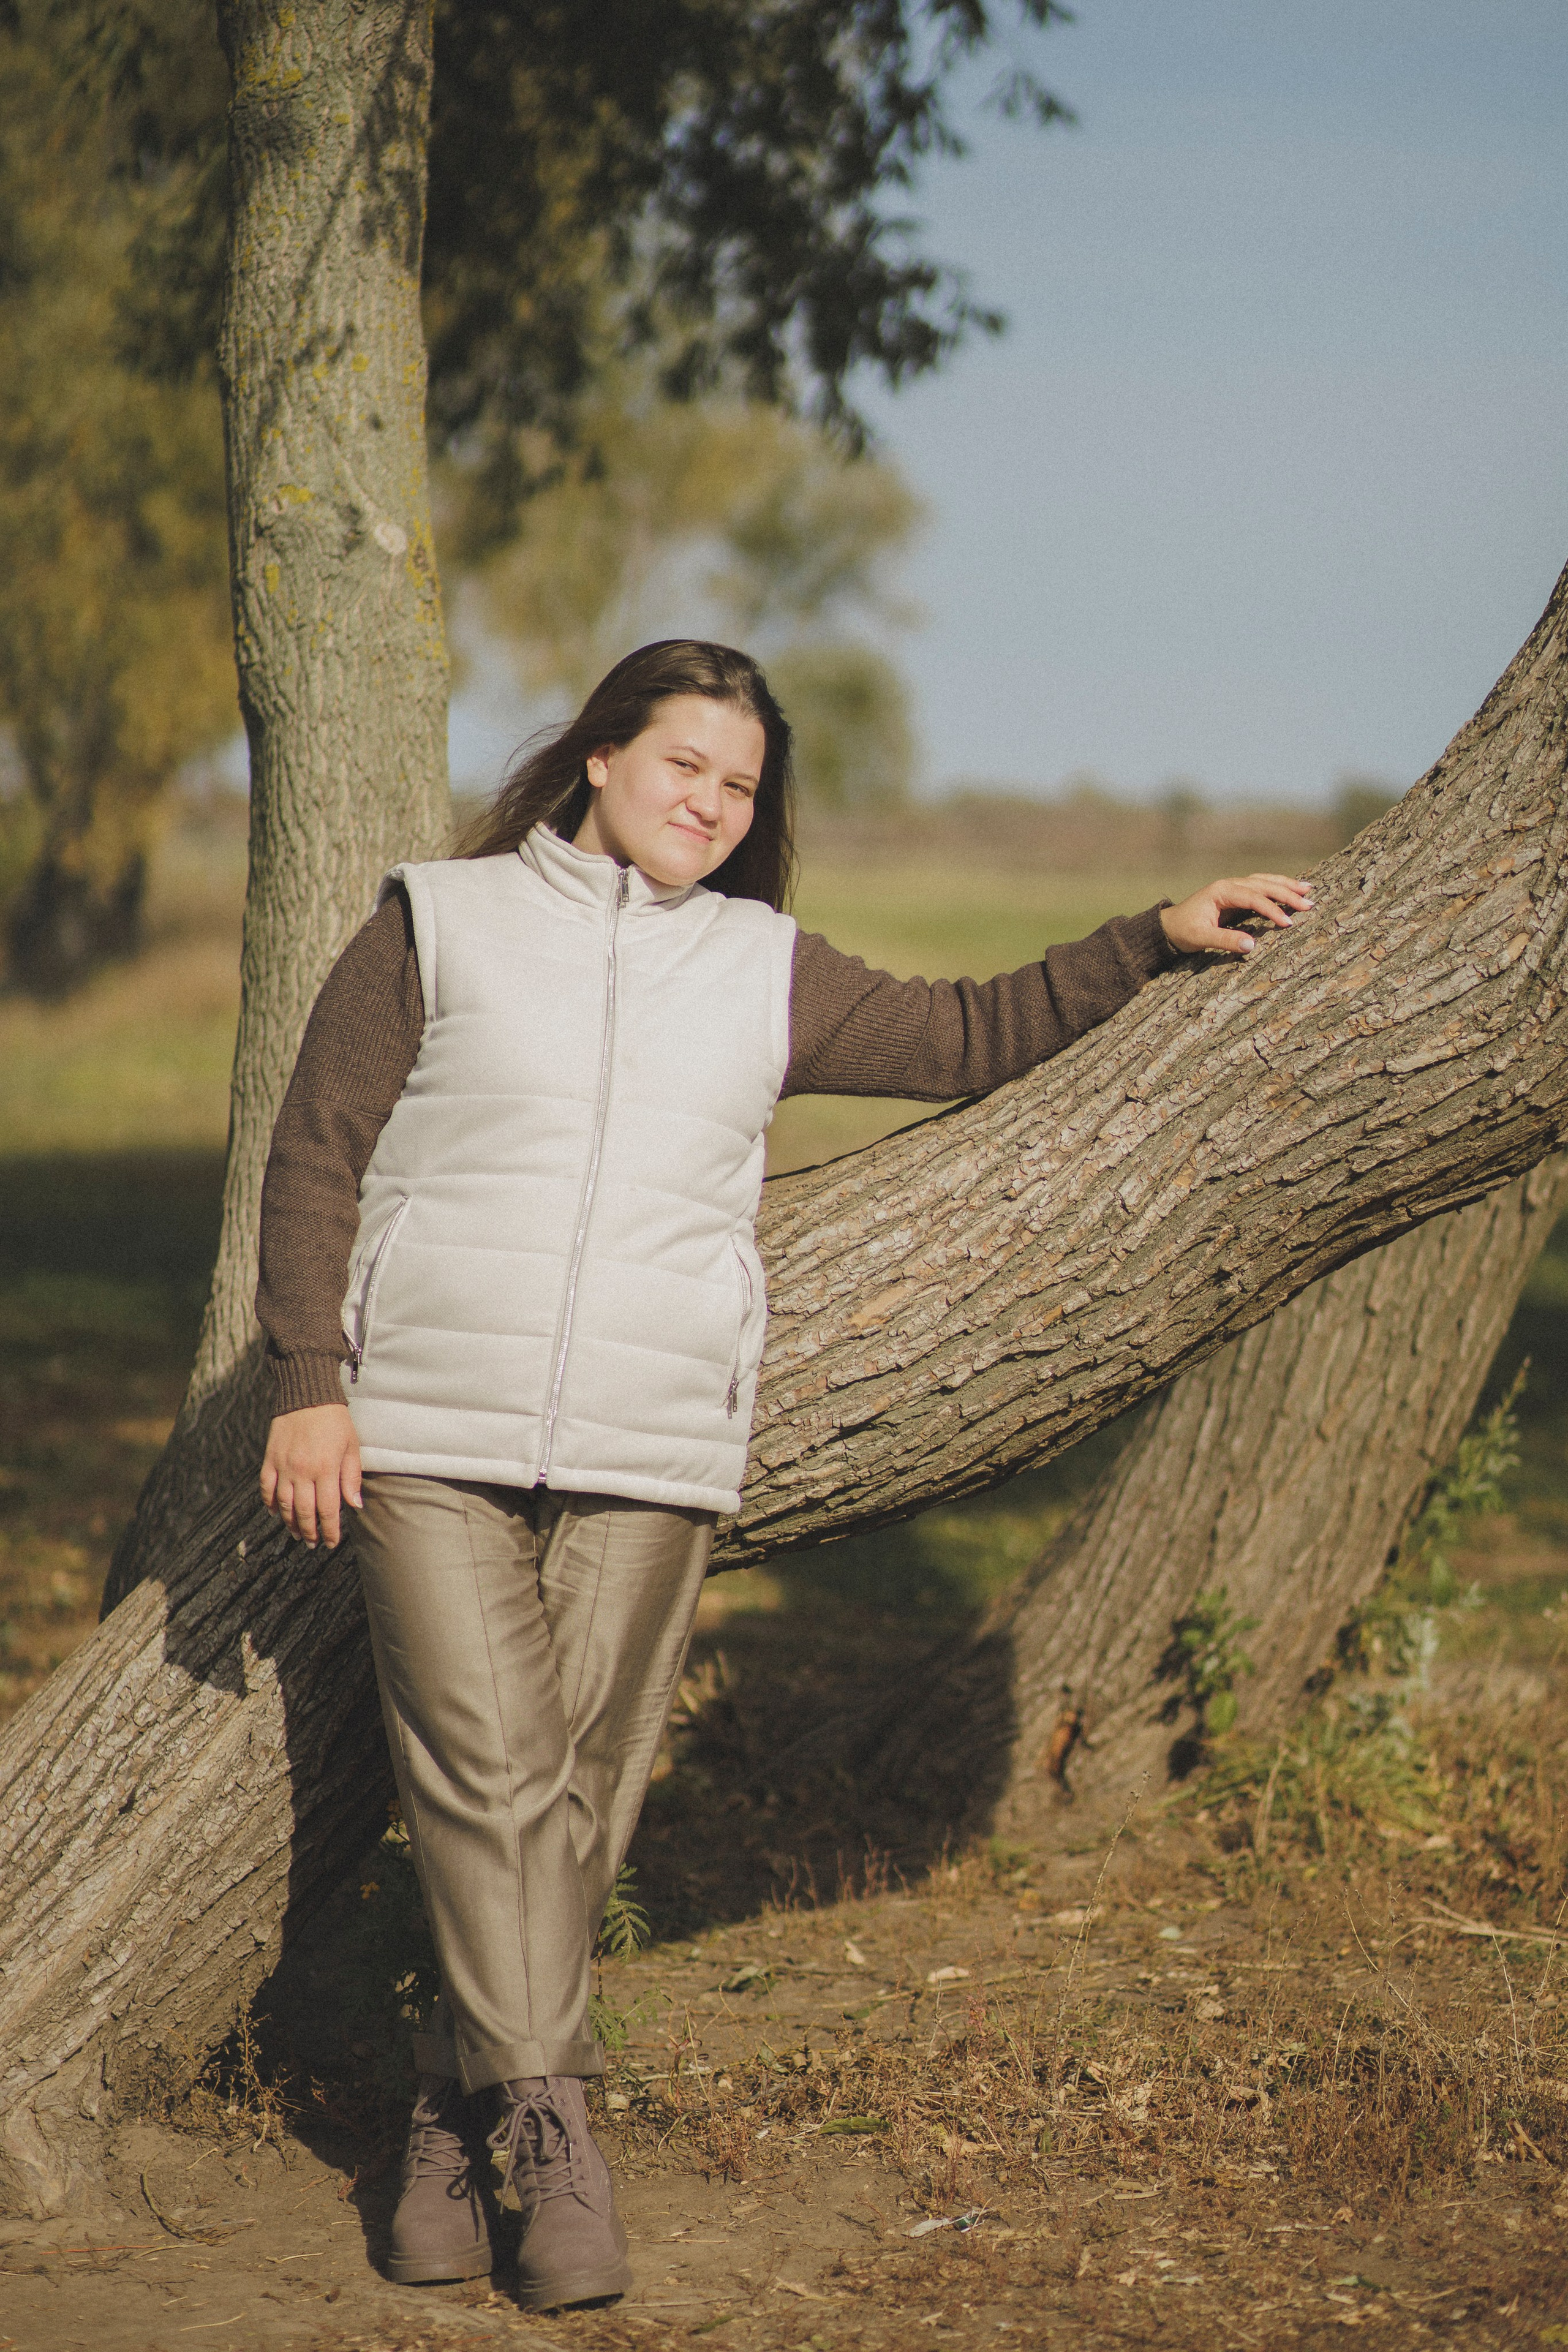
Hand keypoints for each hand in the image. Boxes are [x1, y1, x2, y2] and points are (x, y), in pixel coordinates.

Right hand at [260, 1404, 362, 1547]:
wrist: (308, 1394)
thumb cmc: (335, 1420)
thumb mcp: (352, 1446)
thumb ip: (352, 1477)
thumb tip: (354, 1506)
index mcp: (326, 1469)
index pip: (328, 1510)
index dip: (330, 1530)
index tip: (332, 1543)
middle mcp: (303, 1472)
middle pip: (304, 1512)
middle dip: (310, 1532)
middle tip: (314, 1543)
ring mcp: (284, 1466)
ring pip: (284, 1504)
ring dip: (290, 1523)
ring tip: (297, 1534)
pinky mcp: (270, 1458)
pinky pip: (266, 1487)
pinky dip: (269, 1503)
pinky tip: (275, 1512)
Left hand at [1160, 872, 1312, 957]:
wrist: (1169, 926)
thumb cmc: (1184, 932)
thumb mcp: (1201, 939)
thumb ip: (1225, 941)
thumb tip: (1252, 946)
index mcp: (1221, 891)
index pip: (1253, 898)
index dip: (1271, 910)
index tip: (1287, 923)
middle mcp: (1229, 884)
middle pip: (1263, 885)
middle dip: (1287, 894)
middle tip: (1308, 904)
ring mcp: (1233, 887)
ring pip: (1264, 882)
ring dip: (1286, 885)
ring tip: (1308, 889)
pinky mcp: (1236, 894)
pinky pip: (1260, 887)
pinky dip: (1277, 887)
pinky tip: (1292, 889)